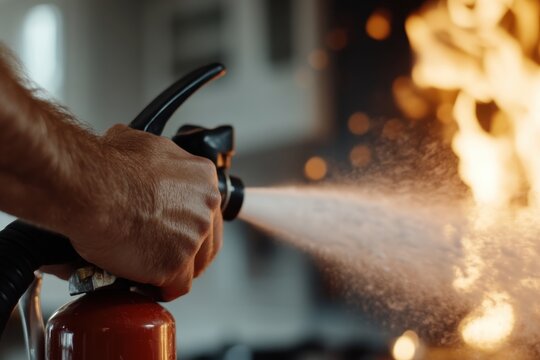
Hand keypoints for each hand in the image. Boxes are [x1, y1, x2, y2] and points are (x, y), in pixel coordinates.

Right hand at [63, 124, 222, 300]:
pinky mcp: (175, 264)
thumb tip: (138, 157)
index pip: (207, 209)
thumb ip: (153, 159)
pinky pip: (176, 285)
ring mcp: (193, 237)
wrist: (90, 188)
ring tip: (154, 272)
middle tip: (166, 253)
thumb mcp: (139, 144)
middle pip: (207, 239)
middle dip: (188, 249)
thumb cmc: (107, 165)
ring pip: (194, 265)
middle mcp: (206, 207)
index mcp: (203, 177)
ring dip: (177, 270)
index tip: (176, 230)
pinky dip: (162, 288)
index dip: (190, 223)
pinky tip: (147, 285)